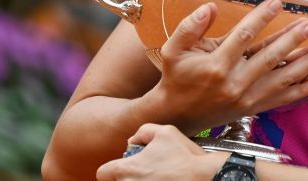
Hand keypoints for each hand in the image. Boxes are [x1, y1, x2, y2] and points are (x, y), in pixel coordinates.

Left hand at [96, 124, 222, 179]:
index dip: (111, 170)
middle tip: (147, 172)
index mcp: (126, 169)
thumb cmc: (184, 157)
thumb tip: (132, 140)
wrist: (204, 178)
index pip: (103, 173)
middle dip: (128, 177)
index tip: (122, 169)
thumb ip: (143, 131)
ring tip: (158, 177)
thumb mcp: (165, 132)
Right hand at [145, 0, 307, 132]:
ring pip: (281, 79)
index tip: (276, 3)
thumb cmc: (176, 78)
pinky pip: (283, 99)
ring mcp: (246, 98)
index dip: (261, 18)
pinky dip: (304, 89)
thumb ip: (190, 27)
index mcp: (216, 66)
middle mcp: (234, 83)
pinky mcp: (253, 108)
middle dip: (291, 40)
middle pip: (269, 58)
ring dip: (304, 63)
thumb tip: (209, 8)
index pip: (243, 37)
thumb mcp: (174, 50)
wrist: (177, 115)